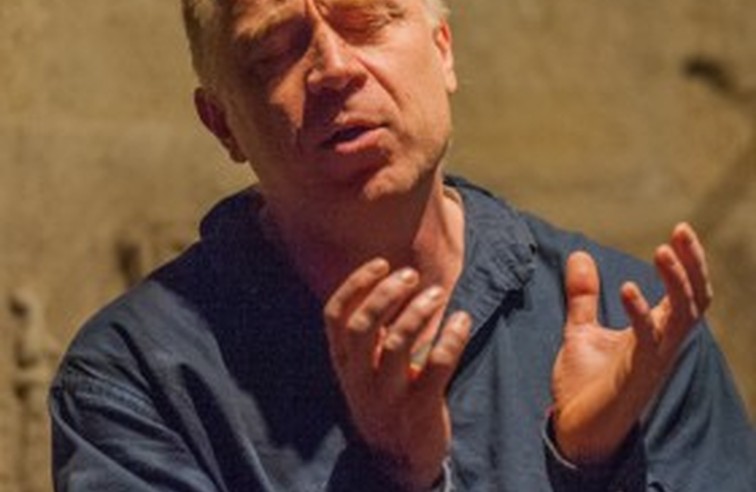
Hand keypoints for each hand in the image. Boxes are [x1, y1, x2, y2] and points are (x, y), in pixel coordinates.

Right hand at [324, 258, 470, 490]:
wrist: (398, 458)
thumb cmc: (383, 396)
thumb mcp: (363, 367)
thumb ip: (368, 330)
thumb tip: (386, 276)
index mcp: (343, 361)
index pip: (335, 315)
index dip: (356, 284)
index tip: (382, 262)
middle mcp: (359, 377)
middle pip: (363, 326)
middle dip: (387, 294)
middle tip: (412, 275)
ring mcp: (388, 396)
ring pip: (398, 345)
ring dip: (419, 312)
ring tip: (438, 293)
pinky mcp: (420, 410)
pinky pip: (437, 367)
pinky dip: (451, 339)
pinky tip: (462, 319)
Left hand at [552, 223, 712, 463]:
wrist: (575, 429)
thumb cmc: (586, 385)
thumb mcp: (582, 331)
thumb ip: (584, 296)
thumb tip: (579, 254)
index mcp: (655, 333)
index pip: (685, 293)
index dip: (688, 263)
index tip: (681, 230)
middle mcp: (662, 345)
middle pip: (694, 301)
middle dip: (692, 265)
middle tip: (682, 230)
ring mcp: (652, 360)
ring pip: (681, 318)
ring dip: (675, 283)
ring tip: (662, 251)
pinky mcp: (634, 375)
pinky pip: (646, 341)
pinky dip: (640, 313)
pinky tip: (627, 288)